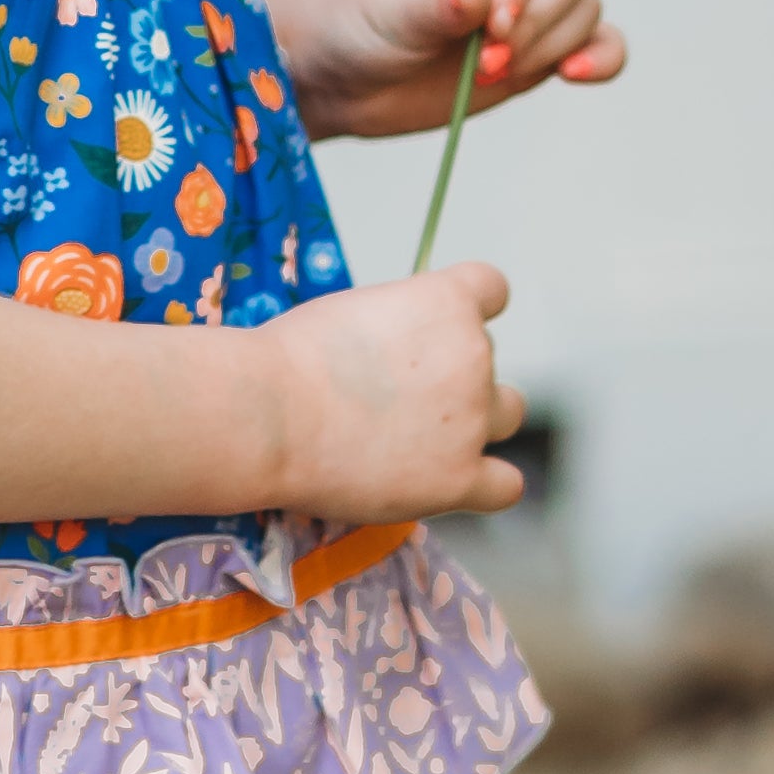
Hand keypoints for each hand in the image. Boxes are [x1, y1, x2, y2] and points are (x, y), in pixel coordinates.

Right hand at [259, 259, 526, 521]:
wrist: (268, 414)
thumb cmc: (292, 357)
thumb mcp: (354, 310)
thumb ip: (400, 327)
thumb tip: (405, 354)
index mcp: (446, 301)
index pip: (491, 288)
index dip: (466, 308)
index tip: (437, 329)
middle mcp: (473, 354)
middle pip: (486, 357)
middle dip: (452, 370)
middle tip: (397, 393)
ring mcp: (471, 420)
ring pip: (506, 413)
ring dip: (475, 420)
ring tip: (419, 436)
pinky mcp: (460, 479)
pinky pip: (505, 485)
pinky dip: (486, 483)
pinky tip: (452, 481)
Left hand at [266, 0, 623, 146]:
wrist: (335, 77)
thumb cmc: (352, 20)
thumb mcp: (386, 6)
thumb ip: (434, 1)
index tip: (493, 23)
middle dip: (537, 21)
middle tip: (484, 59)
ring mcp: (526, 8)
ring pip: (583, 11)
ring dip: (550, 46)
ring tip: (488, 73)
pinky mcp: (534, 54)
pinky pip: (595, 46)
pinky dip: (599, 59)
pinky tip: (574, 74)